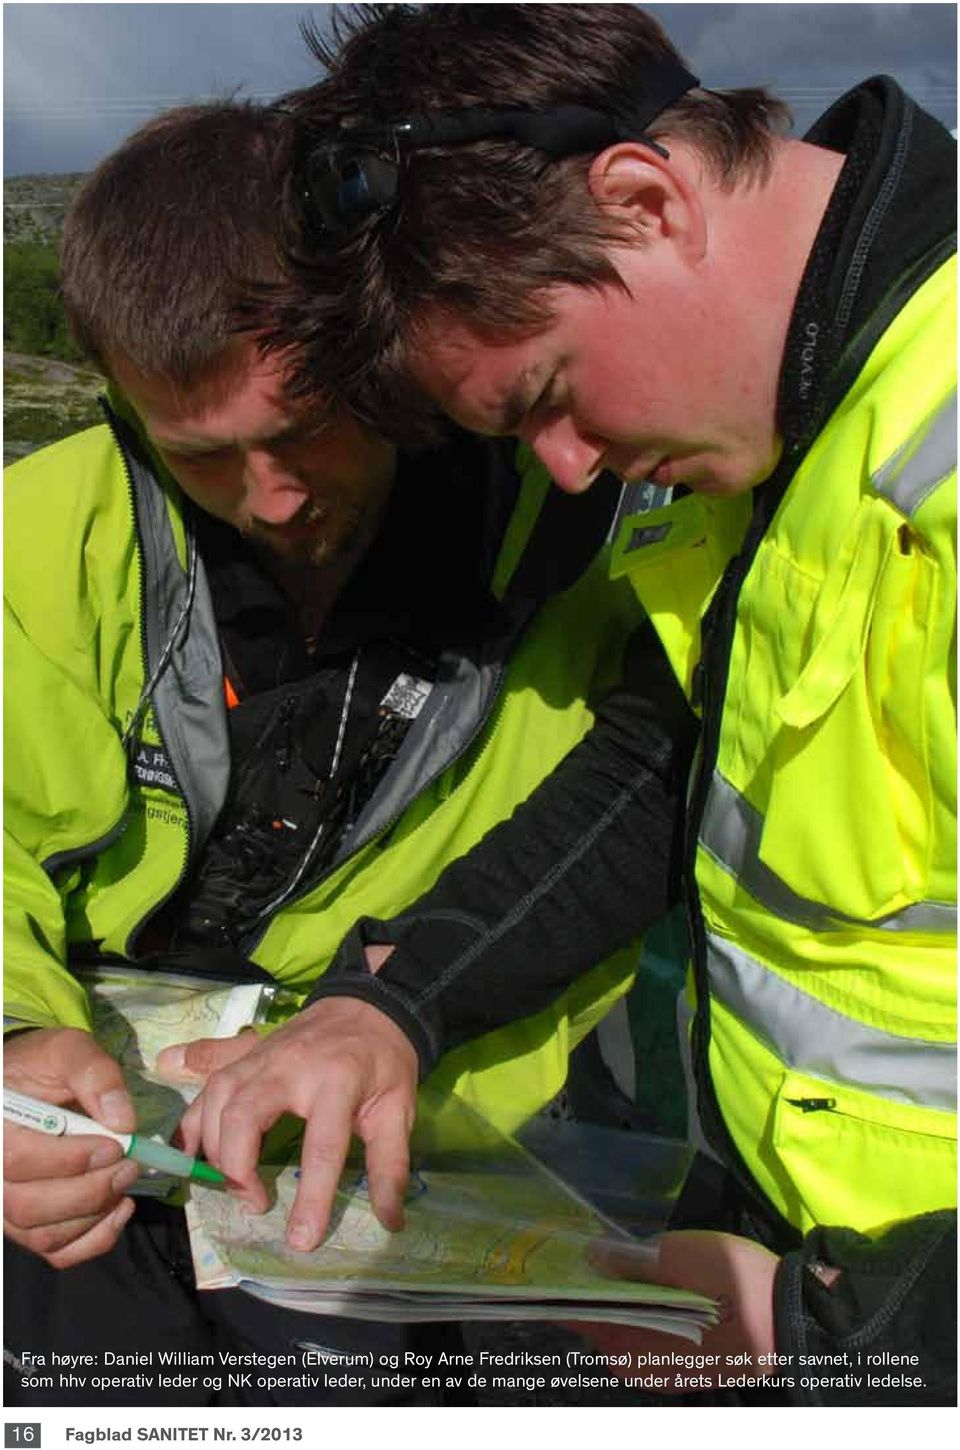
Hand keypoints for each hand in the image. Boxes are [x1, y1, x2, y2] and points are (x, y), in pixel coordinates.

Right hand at [3, 1027, 138, 1267]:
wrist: (29, 1088)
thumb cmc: (42, 1067)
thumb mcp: (68, 1051)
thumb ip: (95, 1075)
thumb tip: (122, 1121)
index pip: (19, 1161)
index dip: (70, 1159)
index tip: (115, 1145)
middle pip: (30, 1207)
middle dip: (89, 1191)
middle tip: (129, 1166)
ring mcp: (5, 1208)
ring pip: (45, 1235)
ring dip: (95, 1215)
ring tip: (126, 1180)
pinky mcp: (27, 1226)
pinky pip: (57, 1252)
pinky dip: (94, 1239)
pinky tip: (119, 1208)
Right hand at [156, 995, 417, 1250]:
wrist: (367, 1005)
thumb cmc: (383, 1063)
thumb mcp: (398, 1109)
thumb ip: (390, 1165)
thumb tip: (390, 1222)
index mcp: (338, 1081)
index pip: (321, 1146)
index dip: (311, 1198)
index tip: (301, 1240)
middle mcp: (290, 1067)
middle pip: (244, 1116)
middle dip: (239, 1169)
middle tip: (256, 1203)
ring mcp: (259, 1058)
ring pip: (216, 1101)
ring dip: (215, 1150)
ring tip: (234, 1184)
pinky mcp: (242, 1056)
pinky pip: (203, 1086)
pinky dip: (189, 1121)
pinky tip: (186, 1154)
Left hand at [569, 1230, 779, 1388]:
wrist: (795, 1317)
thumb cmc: (731, 1285)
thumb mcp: (676, 1257)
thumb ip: (627, 1260)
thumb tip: (590, 1257)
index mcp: (629, 1346)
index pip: (580, 1316)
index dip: (566, 1287)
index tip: (551, 1259)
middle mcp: (640, 1368)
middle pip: (599, 1324)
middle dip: (591, 1291)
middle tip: (586, 1252)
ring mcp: (665, 1371)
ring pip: (625, 1330)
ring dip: (618, 1300)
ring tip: (616, 1263)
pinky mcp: (688, 1366)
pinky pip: (648, 1336)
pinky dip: (641, 1312)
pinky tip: (651, 1286)